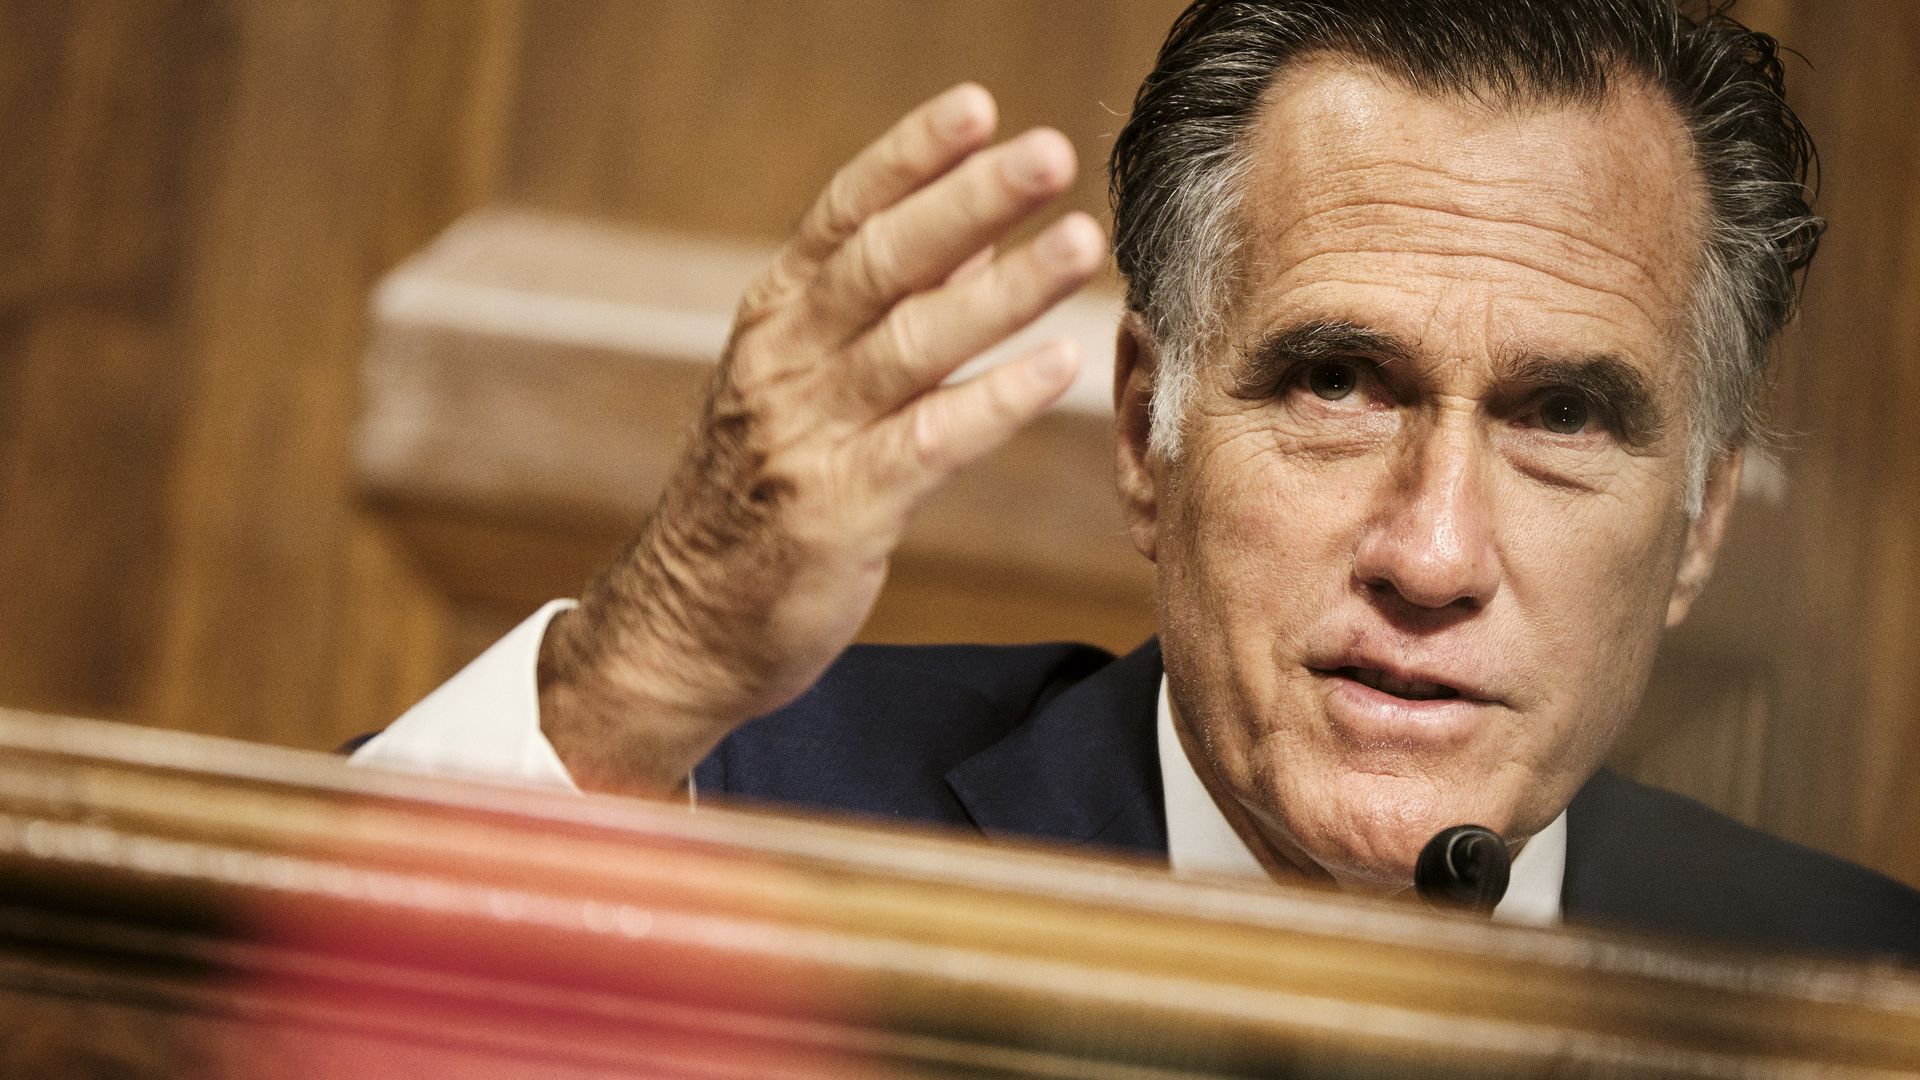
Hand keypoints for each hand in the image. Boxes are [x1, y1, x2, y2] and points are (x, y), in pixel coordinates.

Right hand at [536, 84, 1104, 793]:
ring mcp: (806, 434)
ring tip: (1080, 244)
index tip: (978, 106)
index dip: (910, 157)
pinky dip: (996, 399)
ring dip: (1002, 290)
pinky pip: (930, 442)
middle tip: (1046, 154)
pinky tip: (1057, 364)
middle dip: (968, 200)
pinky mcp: (838, 509)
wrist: (682, 625)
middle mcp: (783, 362)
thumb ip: (881, 309)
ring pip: (912, 343)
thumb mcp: (800, 384)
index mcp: (773, 319)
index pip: (843, 214)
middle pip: (882, 262)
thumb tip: (973, 232)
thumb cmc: (754, 498)